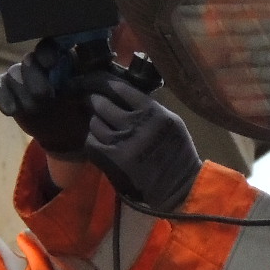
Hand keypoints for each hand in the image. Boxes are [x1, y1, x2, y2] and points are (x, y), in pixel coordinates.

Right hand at [0, 43, 90, 155]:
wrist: (65, 131)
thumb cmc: (80, 108)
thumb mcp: (90, 94)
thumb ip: (88, 78)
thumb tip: (92, 62)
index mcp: (60, 58)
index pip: (49, 46)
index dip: (47, 53)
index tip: (52, 63)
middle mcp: (37, 62)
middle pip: (29, 60)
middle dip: (35, 79)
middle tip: (46, 97)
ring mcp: (19, 74)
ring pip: (14, 74)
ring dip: (24, 93)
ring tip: (35, 109)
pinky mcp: (6, 88)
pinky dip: (4, 97)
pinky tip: (13, 111)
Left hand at [84, 76, 201, 211]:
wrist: (177, 186)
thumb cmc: (177, 153)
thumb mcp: (172, 121)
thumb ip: (150, 107)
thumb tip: (126, 95)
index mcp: (152, 112)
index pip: (121, 89)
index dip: (106, 83)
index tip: (100, 83)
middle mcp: (135, 124)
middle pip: (103, 103)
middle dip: (96, 100)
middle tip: (93, 100)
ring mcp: (121, 142)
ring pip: (95, 123)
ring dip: (96, 121)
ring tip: (100, 123)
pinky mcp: (111, 159)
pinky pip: (92, 142)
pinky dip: (93, 139)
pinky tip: (100, 140)